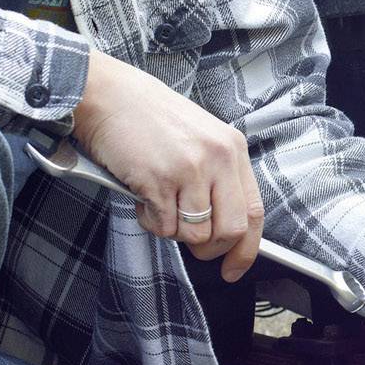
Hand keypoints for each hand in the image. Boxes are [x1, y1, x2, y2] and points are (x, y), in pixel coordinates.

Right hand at [71, 50, 265, 279]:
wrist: (110, 95)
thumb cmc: (150, 119)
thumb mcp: (201, 139)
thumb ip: (218, 177)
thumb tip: (224, 229)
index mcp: (233, 149)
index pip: (254, 212)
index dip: (246, 249)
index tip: (234, 269)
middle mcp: (218, 158)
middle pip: (230, 230)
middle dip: (209, 249)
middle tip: (191, 243)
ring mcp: (190, 169)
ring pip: (194, 234)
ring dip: (172, 230)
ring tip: (158, 203)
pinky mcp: (159, 180)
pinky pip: (162, 226)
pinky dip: (149, 221)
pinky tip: (141, 196)